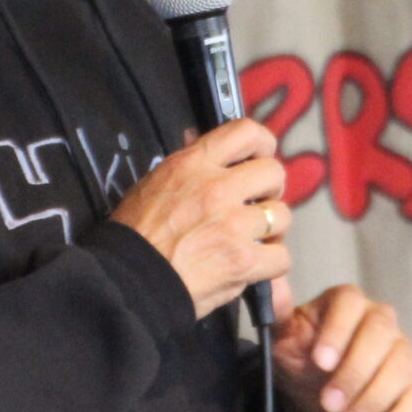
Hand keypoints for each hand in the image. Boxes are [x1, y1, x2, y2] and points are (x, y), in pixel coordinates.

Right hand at [109, 118, 291, 319]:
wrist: (130, 279)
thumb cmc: (136, 232)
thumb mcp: (155, 182)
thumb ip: (190, 165)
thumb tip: (211, 148)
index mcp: (194, 164)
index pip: (246, 131)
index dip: (262, 143)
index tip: (260, 156)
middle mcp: (219, 188)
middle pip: (274, 172)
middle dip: (269, 189)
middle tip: (256, 204)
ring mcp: (235, 225)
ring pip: (282, 215)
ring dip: (271, 228)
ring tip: (253, 237)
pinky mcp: (244, 260)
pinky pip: (281, 256)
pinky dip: (271, 262)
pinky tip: (255, 264)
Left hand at [269, 283, 411, 411]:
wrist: (317, 400)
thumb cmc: (301, 360)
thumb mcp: (283, 341)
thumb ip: (276, 315)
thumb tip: (266, 282)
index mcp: (346, 303)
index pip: (349, 304)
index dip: (337, 331)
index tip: (319, 362)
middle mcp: (380, 320)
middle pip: (379, 333)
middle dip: (354, 371)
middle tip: (329, 402)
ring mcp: (401, 352)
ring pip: (399, 368)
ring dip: (372, 401)